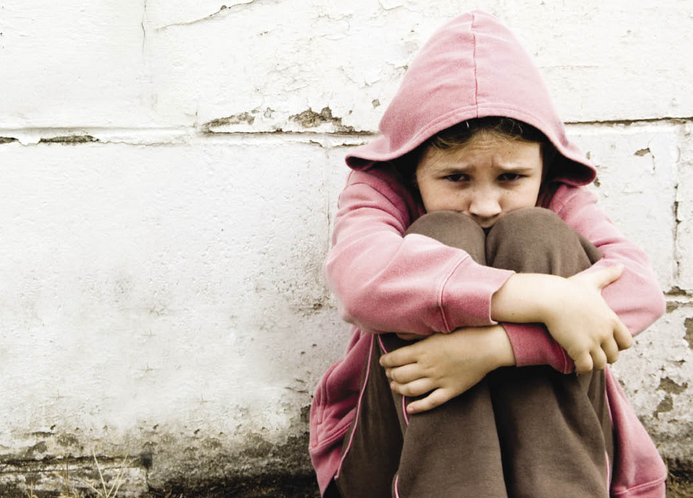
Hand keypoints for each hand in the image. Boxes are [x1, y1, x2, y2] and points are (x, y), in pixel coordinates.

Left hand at [379, 325, 514, 413]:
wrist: (487, 346)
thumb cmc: (463, 333)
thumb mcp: (437, 329)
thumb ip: (416, 334)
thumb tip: (397, 335)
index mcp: (422, 350)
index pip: (395, 359)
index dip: (386, 362)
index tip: (384, 362)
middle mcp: (427, 367)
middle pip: (400, 376)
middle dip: (391, 375)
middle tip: (390, 373)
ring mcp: (438, 381)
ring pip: (411, 390)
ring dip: (399, 389)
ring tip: (395, 386)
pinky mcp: (450, 391)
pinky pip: (431, 402)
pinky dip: (418, 407)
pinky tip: (410, 409)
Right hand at [545, 264, 631, 373]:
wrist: (550, 297)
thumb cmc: (568, 289)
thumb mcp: (592, 281)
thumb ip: (608, 275)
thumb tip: (621, 266)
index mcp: (611, 319)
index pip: (626, 342)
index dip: (618, 345)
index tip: (607, 343)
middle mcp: (605, 333)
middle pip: (614, 355)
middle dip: (606, 356)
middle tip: (595, 354)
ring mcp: (592, 342)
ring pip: (601, 364)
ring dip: (594, 364)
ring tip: (585, 361)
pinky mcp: (578, 349)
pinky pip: (586, 367)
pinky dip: (582, 368)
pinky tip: (575, 364)